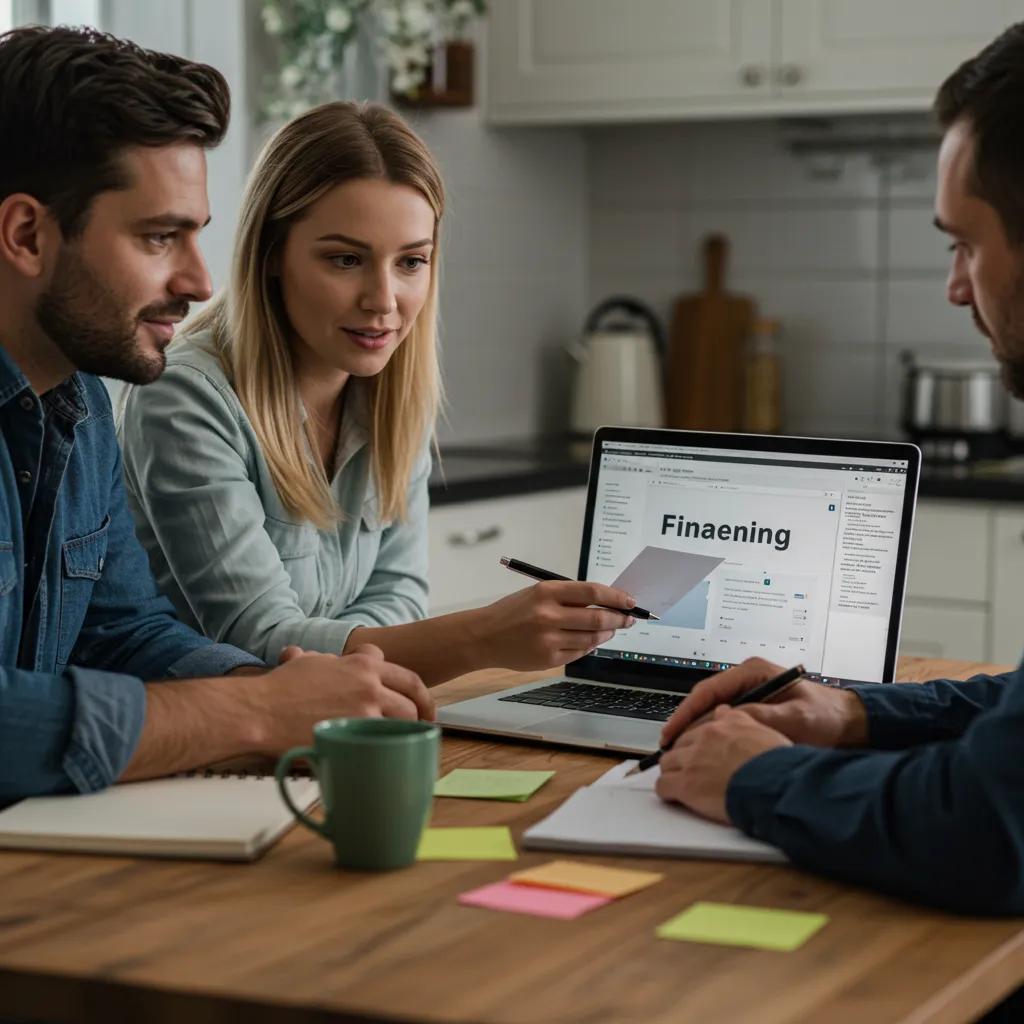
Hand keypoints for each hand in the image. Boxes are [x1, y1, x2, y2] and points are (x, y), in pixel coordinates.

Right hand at [248, 643, 434, 753]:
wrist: (260, 711)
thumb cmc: (277, 689)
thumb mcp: (303, 663)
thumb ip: (314, 660)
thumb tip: (298, 654)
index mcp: (360, 663)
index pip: (395, 667)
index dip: (403, 683)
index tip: (409, 695)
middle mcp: (369, 681)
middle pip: (413, 690)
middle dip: (423, 705)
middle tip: (427, 719)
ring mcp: (367, 706)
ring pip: (407, 716)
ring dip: (412, 727)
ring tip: (410, 739)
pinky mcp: (359, 731)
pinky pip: (389, 738)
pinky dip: (394, 745)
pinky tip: (395, 754)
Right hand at [471, 580, 635, 669]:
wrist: (484, 637)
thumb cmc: (512, 612)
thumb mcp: (537, 593)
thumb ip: (568, 597)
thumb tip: (605, 602)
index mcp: (546, 592)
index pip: (592, 592)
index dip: (616, 597)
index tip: (630, 601)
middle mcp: (548, 615)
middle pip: (597, 617)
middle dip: (619, 618)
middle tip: (629, 619)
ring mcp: (549, 640)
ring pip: (591, 638)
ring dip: (607, 633)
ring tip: (612, 629)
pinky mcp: (548, 659)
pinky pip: (579, 652)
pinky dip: (590, 646)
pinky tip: (592, 641)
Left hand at [655, 706, 791, 822]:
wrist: (777, 786)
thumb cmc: (778, 766)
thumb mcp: (763, 730)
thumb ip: (740, 720)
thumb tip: (724, 711)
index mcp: (725, 723)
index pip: (699, 728)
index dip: (697, 743)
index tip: (698, 752)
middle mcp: (706, 737)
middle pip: (679, 744)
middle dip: (682, 757)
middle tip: (689, 770)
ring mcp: (693, 760)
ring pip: (667, 762)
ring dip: (672, 772)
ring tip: (680, 784)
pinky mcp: (686, 784)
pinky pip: (663, 786)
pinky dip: (667, 792)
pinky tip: (674, 797)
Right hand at [660, 657, 868, 749]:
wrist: (847, 723)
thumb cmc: (826, 715)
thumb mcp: (799, 716)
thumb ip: (768, 717)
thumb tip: (735, 719)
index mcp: (753, 671)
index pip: (709, 689)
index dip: (687, 711)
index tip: (673, 730)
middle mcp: (746, 679)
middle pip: (704, 699)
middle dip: (685, 722)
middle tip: (669, 745)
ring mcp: (747, 692)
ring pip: (710, 710)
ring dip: (695, 729)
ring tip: (679, 750)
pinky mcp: (750, 707)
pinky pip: (721, 719)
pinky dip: (709, 734)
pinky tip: (702, 750)